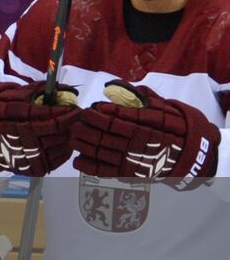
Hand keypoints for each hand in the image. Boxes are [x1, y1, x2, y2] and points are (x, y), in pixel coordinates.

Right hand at [0, 80, 80, 175]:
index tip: (73, 107)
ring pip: (51, 148)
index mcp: (3, 115)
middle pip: (47, 131)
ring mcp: (17, 154)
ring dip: (66, 138)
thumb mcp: (6, 94)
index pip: (38, 115)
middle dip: (67, 123)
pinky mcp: (23, 168)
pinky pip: (50, 163)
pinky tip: (66, 144)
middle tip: (78, 117)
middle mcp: (10, 136)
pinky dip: (62, 154)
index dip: (60, 111)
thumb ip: (33, 91)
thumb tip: (62, 88)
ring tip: (73, 129)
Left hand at [72, 80, 218, 185]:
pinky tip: (77, 160)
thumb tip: (116, 86)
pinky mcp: (129, 173)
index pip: (121, 119)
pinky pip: (108, 171)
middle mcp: (138, 144)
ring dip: (85, 144)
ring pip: (104, 152)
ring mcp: (132, 160)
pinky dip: (92, 167)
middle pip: (107, 135)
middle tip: (76, 119)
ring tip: (72, 135)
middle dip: (88, 127)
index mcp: (146, 127)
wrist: (188, 154)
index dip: (103, 114)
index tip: (91, 107)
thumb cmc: (172, 127)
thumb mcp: (163, 108)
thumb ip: (141, 97)